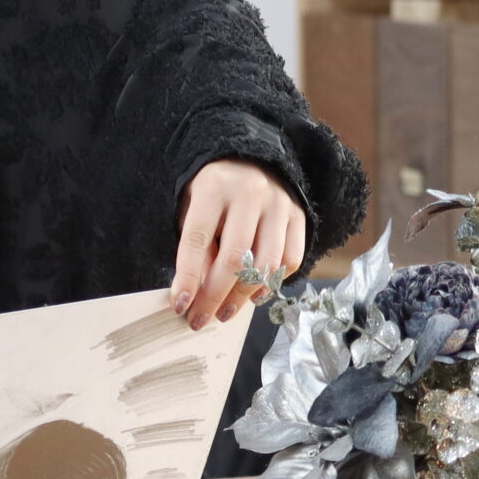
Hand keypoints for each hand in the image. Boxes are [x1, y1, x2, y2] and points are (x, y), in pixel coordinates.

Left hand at [171, 160, 306, 330]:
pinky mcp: (299, 215)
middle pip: (235, 259)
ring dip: (243, 298)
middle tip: (200, 320)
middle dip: (214, 297)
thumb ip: (195, 246)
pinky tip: (254, 294)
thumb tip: (195, 294)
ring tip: (224, 313)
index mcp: (214, 187)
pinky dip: (272, 284)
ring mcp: (279, 204)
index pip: (197, 240)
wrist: (250, 158)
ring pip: (266, 265)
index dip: (187, 277)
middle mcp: (250, 193)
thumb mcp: (192, 208)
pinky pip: (291, 260)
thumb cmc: (213, 192)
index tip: (179, 306)